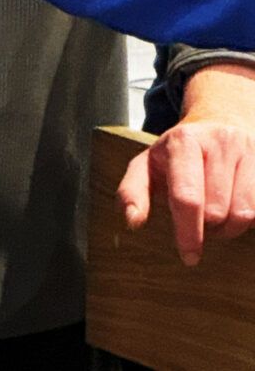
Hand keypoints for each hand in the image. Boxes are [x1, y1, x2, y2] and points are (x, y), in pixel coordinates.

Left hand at [118, 63, 254, 263]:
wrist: (219, 119)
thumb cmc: (178, 153)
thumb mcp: (148, 163)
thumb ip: (133, 191)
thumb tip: (132, 220)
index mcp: (183, 141)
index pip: (187, 198)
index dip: (188, 232)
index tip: (189, 256)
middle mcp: (218, 140)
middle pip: (216, 212)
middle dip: (207, 226)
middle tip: (199, 218)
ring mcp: (247, 148)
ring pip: (244, 214)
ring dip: (230, 226)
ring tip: (218, 213)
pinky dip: (249, 219)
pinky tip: (237, 206)